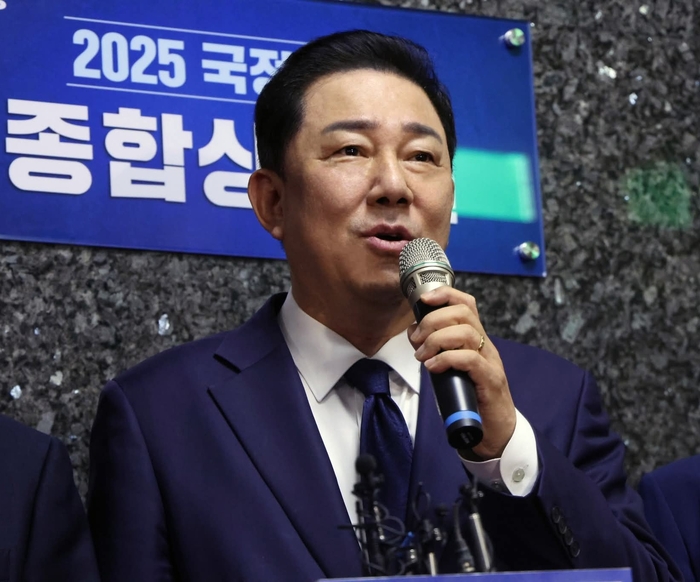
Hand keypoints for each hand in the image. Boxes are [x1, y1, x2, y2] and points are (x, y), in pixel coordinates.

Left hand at [408, 286, 515, 459]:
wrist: (494, 429)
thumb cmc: (469, 397)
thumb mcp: (447, 368)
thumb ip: (433, 349)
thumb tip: (413, 331)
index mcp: (475, 339)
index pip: (465, 304)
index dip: (445, 294)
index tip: (422, 300)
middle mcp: (485, 345)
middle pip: (463, 314)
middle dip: (432, 321)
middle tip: (417, 341)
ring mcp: (490, 361)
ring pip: (466, 333)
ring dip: (436, 341)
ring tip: (422, 356)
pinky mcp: (490, 380)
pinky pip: (470, 359)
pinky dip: (447, 359)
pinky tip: (433, 367)